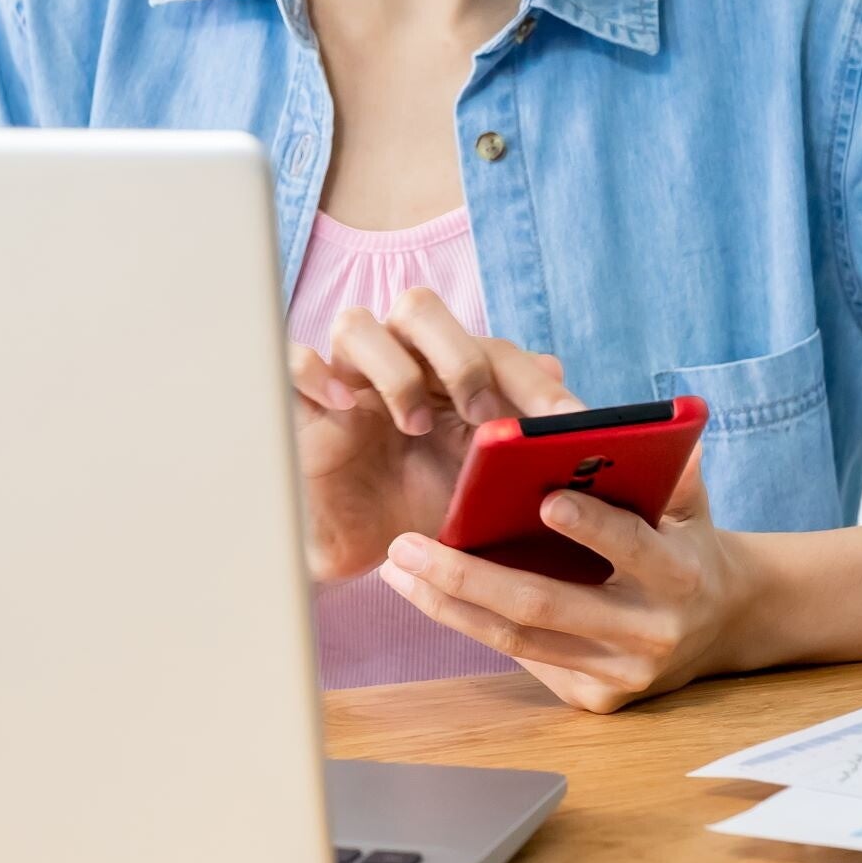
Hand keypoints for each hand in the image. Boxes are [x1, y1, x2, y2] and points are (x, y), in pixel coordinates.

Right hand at [289, 288, 577, 582]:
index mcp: (450, 375)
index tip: (566, 422)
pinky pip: (293, 361)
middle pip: (419, 307)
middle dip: (457, 354)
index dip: (530, 380)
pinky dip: (313, 371)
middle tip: (480, 413)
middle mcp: (398, 363)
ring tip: (413, 424)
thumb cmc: (431, 512)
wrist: (368, 555)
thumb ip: (526, 450)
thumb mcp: (490, 488)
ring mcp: (346, 381)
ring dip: (392, 368)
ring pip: (356, 323)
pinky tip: (342, 406)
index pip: (491, 347)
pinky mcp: (301, 407)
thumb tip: (569, 399)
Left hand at [376, 451, 758, 710]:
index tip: (543, 498)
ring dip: (448, 605)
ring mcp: (622, 674)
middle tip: (407, 545)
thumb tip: (618, 422)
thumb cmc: (686, 540)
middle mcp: (650, 633)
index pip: (632, 547)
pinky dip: (472, 625)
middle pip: (545, 605)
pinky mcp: (597, 700)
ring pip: (519, 640)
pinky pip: (524, 659)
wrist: (725, 624)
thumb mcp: (688, 500)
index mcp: (680, 574)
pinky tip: (429, 594)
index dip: (591, 526)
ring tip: (397, 568)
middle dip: (467, 575)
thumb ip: (662, 465)